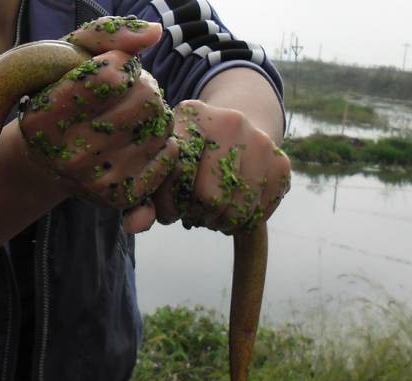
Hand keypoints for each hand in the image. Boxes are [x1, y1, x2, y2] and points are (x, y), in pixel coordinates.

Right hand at [19, 17, 178, 207]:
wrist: (49, 160)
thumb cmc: (62, 98)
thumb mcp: (68, 59)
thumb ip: (106, 35)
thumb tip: (154, 34)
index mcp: (45, 118)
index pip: (111, 76)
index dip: (120, 64)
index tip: (110, 70)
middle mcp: (67, 155)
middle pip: (146, 98)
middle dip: (143, 85)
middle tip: (128, 93)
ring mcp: (95, 181)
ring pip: (161, 125)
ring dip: (153, 113)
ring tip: (132, 115)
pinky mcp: (119, 197)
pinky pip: (168, 154)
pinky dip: (161, 141)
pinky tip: (139, 140)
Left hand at [149, 100, 290, 233]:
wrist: (233, 132)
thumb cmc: (186, 158)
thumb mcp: (160, 169)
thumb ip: (141, 199)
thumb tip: (135, 226)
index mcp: (191, 117)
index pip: (177, 176)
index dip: (170, 205)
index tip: (171, 209)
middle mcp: (230, 122)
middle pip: (211, 197)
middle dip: (198, 215)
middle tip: (194, 212)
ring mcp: (261, 141)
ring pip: (238, 210)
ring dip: (220, 222)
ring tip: (212, 212)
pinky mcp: (282, 163)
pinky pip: (259, 214)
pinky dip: (243, 221)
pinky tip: (233, 207)